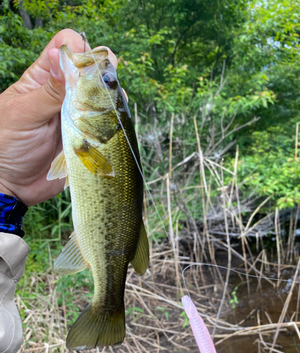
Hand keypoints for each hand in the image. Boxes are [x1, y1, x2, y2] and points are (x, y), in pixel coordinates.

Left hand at [0, 29, 117, 205]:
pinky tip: (107, 130)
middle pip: (93, 67)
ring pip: (106, 95)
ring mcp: (79, 114)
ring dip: (109, 100)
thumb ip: (48, 90)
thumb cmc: (8, 145)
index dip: (78, 50)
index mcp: (42, 78)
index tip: (81, 68)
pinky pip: (110, 124)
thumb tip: (62, 55)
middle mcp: (64, 93)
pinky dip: (114, 123)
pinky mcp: (89, 137)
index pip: (66, 46)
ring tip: (99, 115)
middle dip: (101, 72)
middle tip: (96, 91)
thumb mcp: (24, 114)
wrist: (14, 185)